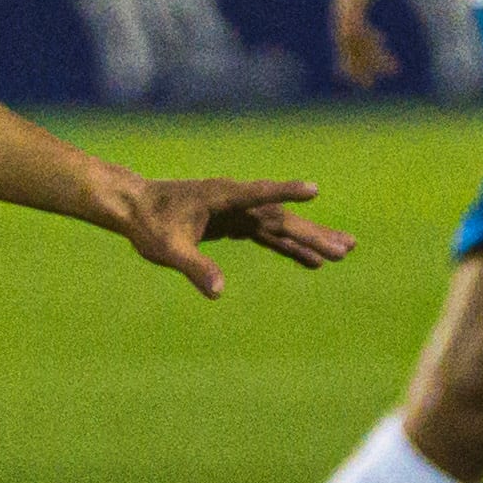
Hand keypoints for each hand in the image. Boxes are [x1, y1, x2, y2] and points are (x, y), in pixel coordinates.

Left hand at [113, 176, 356, 298]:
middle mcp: (236, 200)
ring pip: (280, 226)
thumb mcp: (168, 249)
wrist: (134, 209)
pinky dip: (289, 248)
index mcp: (222, 196)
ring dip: (310, 240)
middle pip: (281, 217)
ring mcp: (238, 212)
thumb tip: (218, 292)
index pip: (259, 194)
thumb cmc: (148, 224)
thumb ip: (195, 267)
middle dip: (314, 233)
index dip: (285, 192)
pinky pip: (268, 237)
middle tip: (347, 247)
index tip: (314, 189)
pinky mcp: (235, 223)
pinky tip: (311, 262)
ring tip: (342, 253)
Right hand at [330, 0, 408, 87]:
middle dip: (359, 60)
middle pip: (347, 36)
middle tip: (373, 83)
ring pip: (352, 31)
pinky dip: (368, 37)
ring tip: (388, 70)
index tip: (367, 68)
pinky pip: (358, 20)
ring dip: (366, 52)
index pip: (348, 25)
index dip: (356, 49)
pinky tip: (382, 44)